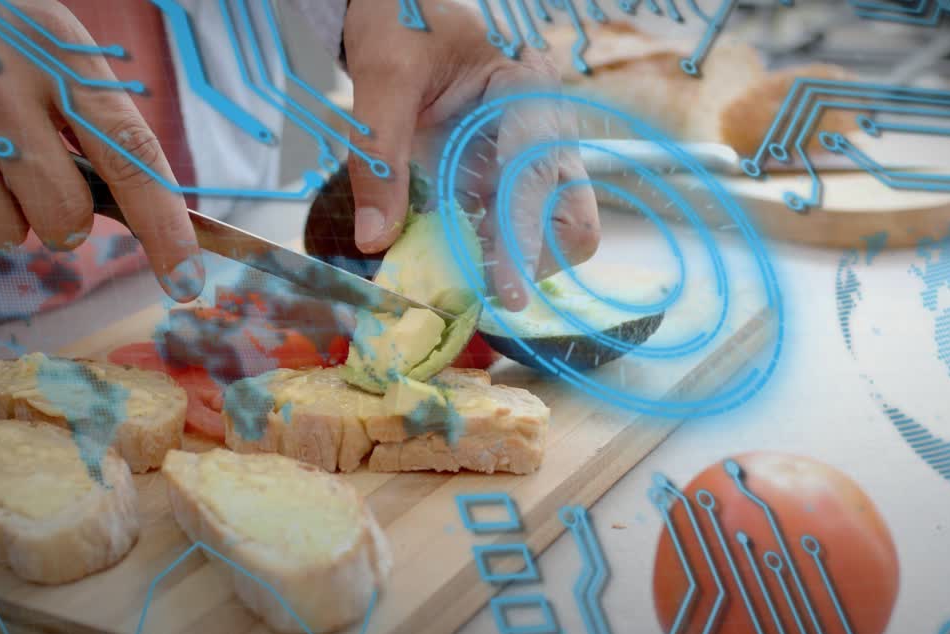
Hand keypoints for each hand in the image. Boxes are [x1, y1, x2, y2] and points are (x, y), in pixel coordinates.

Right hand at [0, 0, 204, 300]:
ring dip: (4, 217)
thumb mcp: (53, 51)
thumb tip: (147, 217)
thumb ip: (97, 125)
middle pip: (63, 215)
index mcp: (59, 58)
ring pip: (3, 234)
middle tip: (36, 177)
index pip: (129, 156)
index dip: (164, 227)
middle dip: (63, 220)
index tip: (185, 280)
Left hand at [342, 0, 600, 311]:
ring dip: (501, 265)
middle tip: (473, 283)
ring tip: (449, 269)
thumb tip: (377, 240)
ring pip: (546, 239)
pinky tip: (443, 256)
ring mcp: (528, 165)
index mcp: (528, 94)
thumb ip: (379, 155)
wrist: (399, 14)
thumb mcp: (383, 78)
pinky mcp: (501, 186)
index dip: (525, 237)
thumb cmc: (402, 29)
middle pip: (573, 221)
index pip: (539, 176)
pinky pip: (506, 237)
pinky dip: (478, 259)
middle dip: (529, 260)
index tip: (506, 291)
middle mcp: (543, 135)